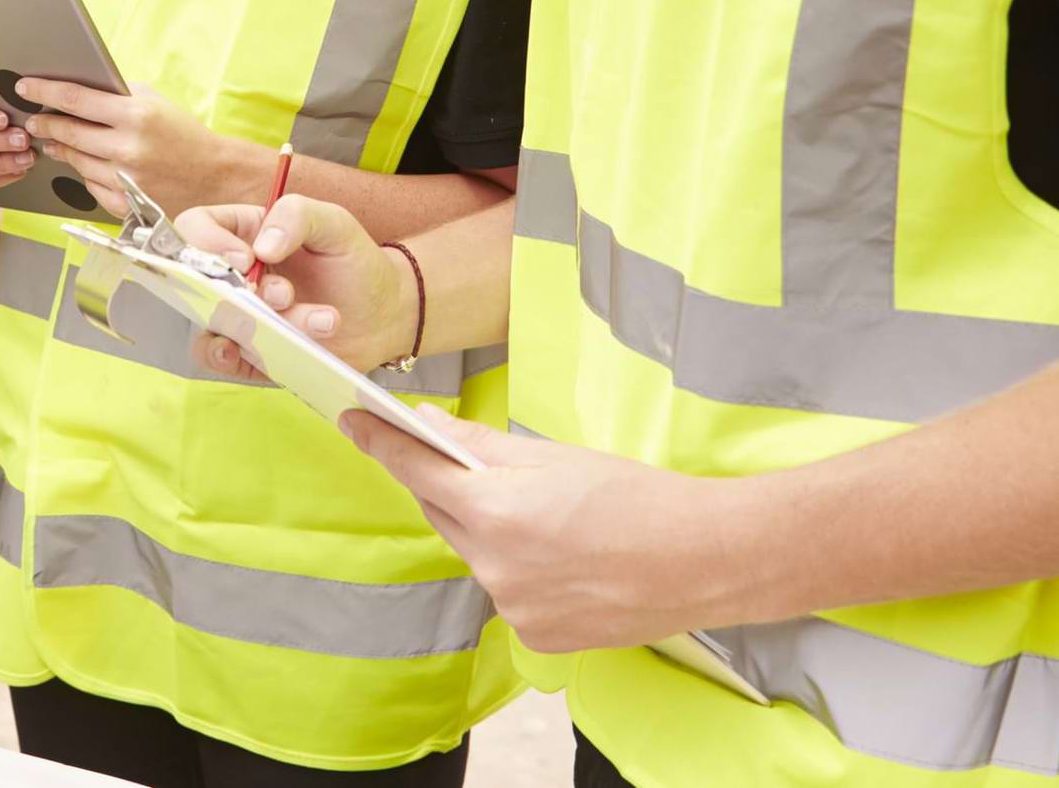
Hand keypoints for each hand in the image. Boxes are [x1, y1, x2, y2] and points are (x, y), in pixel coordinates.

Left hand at [15, 78, 247, 217]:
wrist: (214, 178)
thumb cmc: (183, 135)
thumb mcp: (154, 102)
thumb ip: (116, 95)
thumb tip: (73, 90)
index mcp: (136, 115)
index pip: (75, 99)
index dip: (44, 92)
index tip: (24, 87)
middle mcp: (128, 148)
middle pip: (67, 132)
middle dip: (44, 123)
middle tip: (33, 119)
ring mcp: (124, 180)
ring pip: (74, 160)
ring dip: (59, 148)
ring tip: (53, 139)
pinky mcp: (124, 204)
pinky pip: (88, 184)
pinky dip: (83, 172)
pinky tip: (85, 162)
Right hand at [173, 193, 416, 373]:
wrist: (385, 315)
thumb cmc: (355, 261)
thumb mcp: (335, 223)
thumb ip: (296, 216)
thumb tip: (260, 249)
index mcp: (245, 232)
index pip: (197, 226)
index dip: (206, 242)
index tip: (245, 259)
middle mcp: (233, 274)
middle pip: (195, 278)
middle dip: (237, 291)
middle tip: (285, 295)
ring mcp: (238, 313)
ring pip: (214, 321)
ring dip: (256, 325)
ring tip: (319, 321)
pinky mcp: (249, 350)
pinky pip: (220, 357)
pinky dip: (228, 357)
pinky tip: (258, 350)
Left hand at [343, 406, 738, 653]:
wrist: (704, 561)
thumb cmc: (636, 497)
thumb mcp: (553, 456)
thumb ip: (480, 446)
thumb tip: (424, 424)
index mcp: (496, 512)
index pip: (416, 470)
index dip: (381, 442)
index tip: (353, 420)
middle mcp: (495, 567)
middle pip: (445, 514)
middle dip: (448, 486)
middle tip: (465, 462)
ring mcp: (514, 609)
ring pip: (477, 555)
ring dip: (491, 531)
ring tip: (545, 516)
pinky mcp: (536, 637)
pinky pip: (507, 592)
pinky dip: (519, 570)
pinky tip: (562, 557)